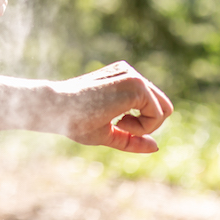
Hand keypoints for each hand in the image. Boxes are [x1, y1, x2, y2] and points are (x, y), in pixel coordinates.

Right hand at [50, 61, 173, 153]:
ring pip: (163, 111)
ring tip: (116, 123)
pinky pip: (157, 114)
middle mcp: (130, 73)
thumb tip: (156, 146)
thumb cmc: (73, 120)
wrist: (55, 109)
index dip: (139, 125)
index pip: (150, 105)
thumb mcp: (107, 132)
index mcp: (122, 78)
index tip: (115, 125)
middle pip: (162, 107)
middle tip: (118, 126)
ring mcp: (134, 77)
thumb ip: (131, 138)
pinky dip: (142, 127)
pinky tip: (117, 122)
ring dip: (144, 126)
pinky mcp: (136, 85)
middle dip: (146, 124)